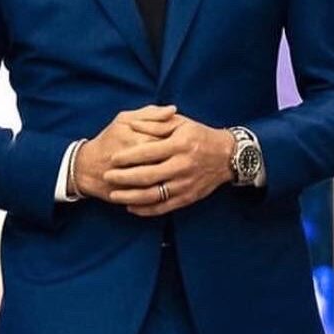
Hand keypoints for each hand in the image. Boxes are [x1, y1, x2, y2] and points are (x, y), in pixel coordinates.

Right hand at [72, 105, 181, 198]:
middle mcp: (137, 161)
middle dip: (175, 159)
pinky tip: (164, 185)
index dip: (177, 140)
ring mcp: (134, 180)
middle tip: (177, 157)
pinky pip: (151, 195)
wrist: (85, 168)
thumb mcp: (124, 120)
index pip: (169, 139)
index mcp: (138, 140)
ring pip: (161, 180)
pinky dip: (160, 192)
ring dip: (170, 176)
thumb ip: (149, 113)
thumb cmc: (108, 140)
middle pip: (168, 161)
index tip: (179, 140)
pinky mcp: (130, 194)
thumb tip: (173, 109)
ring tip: (171, 171)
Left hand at [102, 113, 236, 217]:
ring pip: (153, 194)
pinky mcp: (188, 197)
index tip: (112, 159)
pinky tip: (130, 207)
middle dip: (124, 177)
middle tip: (106, 176)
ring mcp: (185, 184)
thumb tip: (133, 124)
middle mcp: (182, 166)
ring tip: (113, 195)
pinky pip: (163, 207)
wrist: (227, 156)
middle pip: (147, 175)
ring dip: (130, 197)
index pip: (148, 152)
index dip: (128, 157)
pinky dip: (145, 210)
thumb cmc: (199, 136)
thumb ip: (156, 123)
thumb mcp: (181, 123)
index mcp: (179, 145)